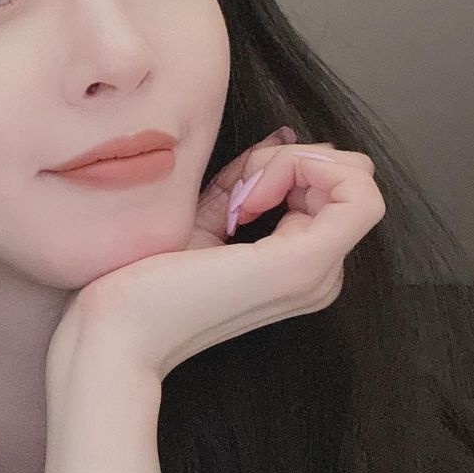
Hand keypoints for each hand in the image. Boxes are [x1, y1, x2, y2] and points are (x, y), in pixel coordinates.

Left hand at [53, 132, 384, 381]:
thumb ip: (244, 185)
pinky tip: (247, 198)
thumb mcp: (205, 217)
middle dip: (291, 161)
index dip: (286, 165)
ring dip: (290, 163)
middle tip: (234, 193)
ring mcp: (317, 275)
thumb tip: (279, 142)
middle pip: (349, 178)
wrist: (118, 330)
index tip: (233, 189)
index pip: (335, 186)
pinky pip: (355, 191)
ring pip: (353, 177)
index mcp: (301, 270)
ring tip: (236, 200)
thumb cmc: (146, 283)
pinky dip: (298, 168)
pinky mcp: (304, 265)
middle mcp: (321, 278)